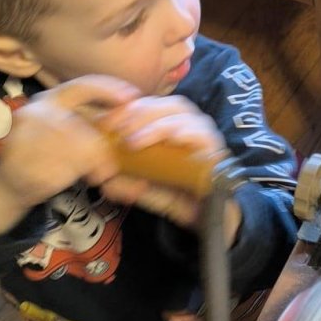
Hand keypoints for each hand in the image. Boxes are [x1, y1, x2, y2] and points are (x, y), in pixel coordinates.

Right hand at [0, 76, 136, 237]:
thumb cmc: (41, 153)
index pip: (83, 86)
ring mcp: (31, 136)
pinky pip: (72, 167)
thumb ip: (87, 122)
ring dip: (97, 165)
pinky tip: (86, 178)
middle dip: (104, 148)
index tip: (132, 97)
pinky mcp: (30, 160)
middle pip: (87, 128)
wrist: (8, 183)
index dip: (110, 89)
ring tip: (96, 174)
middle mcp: (38, 112)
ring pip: (83, 149)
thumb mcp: (62, 129)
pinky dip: (85, 175)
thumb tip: (126, 115)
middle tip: (113, 164)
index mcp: (48, 100)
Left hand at [96, 96, 238, 235]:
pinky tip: (171, 139)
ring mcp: (203, 132)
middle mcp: (188, 123)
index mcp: (170, 126)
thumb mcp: (147, 190)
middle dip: (137, 112)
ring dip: (154, 123)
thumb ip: (127, 185)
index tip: (104, 122)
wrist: (212, 217)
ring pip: (181, 111)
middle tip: (117, 130)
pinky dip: (184, 132)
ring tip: (135, 141)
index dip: (126, 108)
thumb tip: (104, 181)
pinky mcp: (216, 146)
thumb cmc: (180, 197)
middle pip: (163, 103)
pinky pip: (201, 132)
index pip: (148, 104)